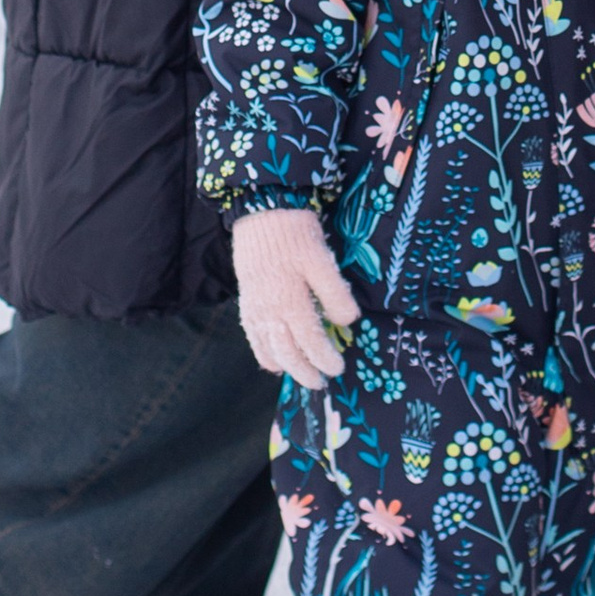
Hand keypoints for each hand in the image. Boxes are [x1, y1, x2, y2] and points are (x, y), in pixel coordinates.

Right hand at [232, 206, 359, 388]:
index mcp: (290, 303)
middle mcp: (269, 312)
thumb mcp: (322, 260)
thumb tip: (347, 322)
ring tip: (300, 376)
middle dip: (306, 371)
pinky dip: (263, 354)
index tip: (338, 368)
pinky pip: (253, 338)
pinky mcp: (247, 302)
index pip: (311, 343)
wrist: (261, 214)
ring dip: (286, 367)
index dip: (325, 359)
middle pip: (288, 353)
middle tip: (322, 382)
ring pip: (269, 350)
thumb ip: (335, 294)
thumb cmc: (296, 234)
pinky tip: (272, 362)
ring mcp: (255, 309)